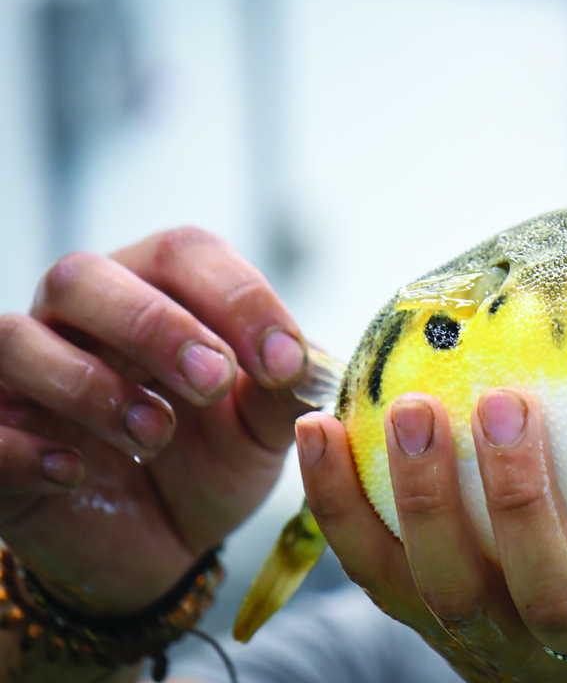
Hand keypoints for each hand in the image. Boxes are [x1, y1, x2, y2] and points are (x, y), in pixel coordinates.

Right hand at [0, 228, 311, 615]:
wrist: (164, 543)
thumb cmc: (213, 459)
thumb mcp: (262, 429)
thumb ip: (283, 392)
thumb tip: (307, 366)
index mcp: (158, 290)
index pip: (184, 254)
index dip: (236, 297)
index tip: (284, 360)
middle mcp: (80, 317)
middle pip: (85, 276)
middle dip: (155, 324)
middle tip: (214, 381)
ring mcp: (24, 375)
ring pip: (15, 337)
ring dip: (89, 384)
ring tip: (156, 432)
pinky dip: (22, 445)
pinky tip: (74, 471)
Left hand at [298, 294, 566, 681]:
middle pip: (554, 590)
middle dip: (524, 502)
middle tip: (506, 402)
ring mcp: (504, 643)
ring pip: (454, 589)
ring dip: (426, 502)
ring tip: (410, 410)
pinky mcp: (434, 632)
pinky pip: (379, 576)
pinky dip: (341, 509)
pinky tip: (320, 428)